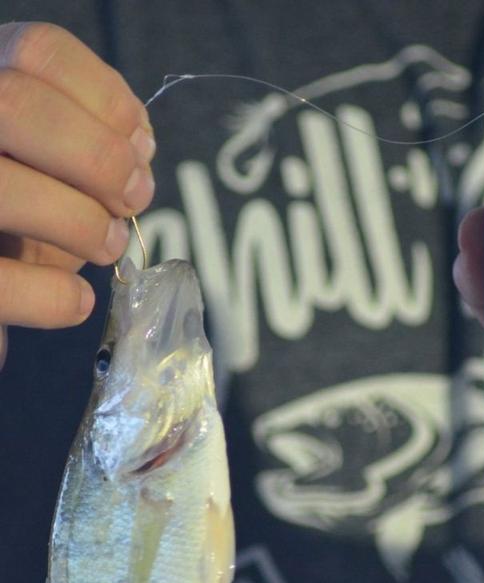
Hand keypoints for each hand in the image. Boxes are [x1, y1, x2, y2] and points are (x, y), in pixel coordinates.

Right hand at [0, 23, 155, 365]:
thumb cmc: (27, 214)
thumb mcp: (60, 168)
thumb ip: (95, 144)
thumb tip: (137, 143)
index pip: (40, 52)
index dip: (108, 100)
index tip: (140, 146)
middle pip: (18, 103)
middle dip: (100, 159)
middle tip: (133, 199)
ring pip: (3, 188)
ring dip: (81, 223)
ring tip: (109, 245)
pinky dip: (54, 297)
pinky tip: (76, 299)